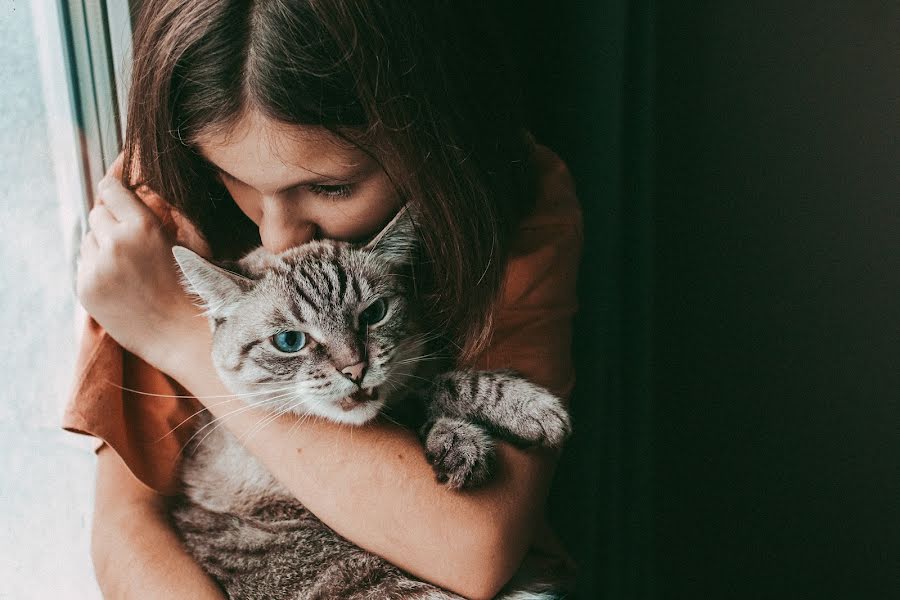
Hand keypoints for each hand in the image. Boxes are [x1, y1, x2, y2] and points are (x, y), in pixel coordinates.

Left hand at [76, 156, 210, 371]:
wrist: (182, 334)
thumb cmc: (194, 286)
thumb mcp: (192, 241)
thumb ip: (169, 210)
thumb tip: (146, 188)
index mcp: (143, 227)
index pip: (110, 189)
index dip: (114, 187)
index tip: (118, 189)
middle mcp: (115, 244)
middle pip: (96, 213)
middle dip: (112, 221)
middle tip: (132, 238)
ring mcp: (97, 268)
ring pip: (88, 239)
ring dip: (103, 245)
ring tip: (130, 267)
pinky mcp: (85, 289)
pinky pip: (84, 265)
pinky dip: (98, 268)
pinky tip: (122, 283)